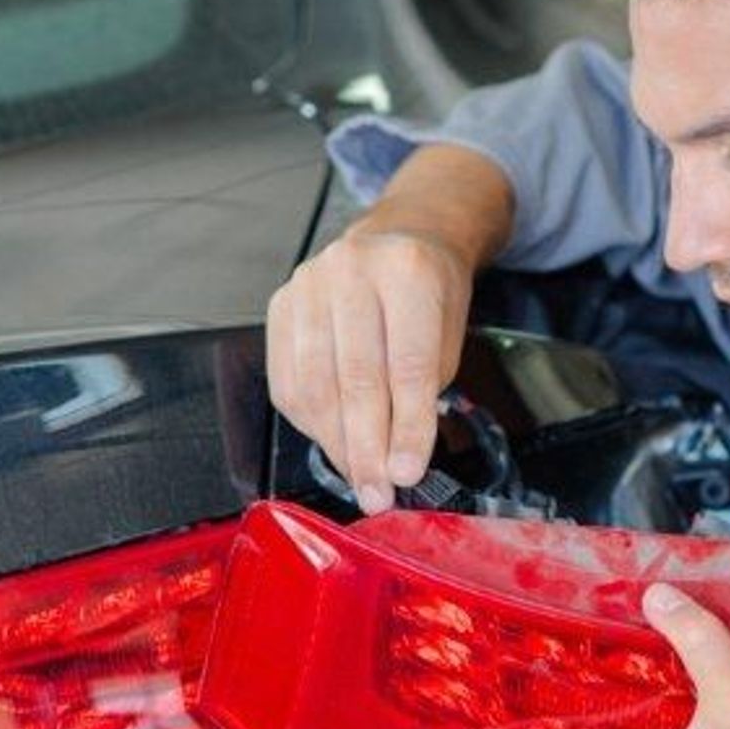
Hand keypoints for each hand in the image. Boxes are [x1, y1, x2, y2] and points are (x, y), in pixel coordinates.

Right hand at [266, 143, 513, 509]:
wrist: (401, 235)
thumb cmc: (429, 291)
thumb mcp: (449, 332)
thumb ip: (424, 390)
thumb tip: (398, 461)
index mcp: (408, 272)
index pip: (407, 365)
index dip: (406, 427)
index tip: (406, 473)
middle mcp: (351, 271)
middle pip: (355, 379)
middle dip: (367, 449)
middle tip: (378, 493)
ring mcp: (308, 286)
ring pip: (314, 384)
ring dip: (335, 444)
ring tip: (357, 478)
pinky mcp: (280, 305)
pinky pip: (287, 380)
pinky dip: (310, 423)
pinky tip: (332, 444)